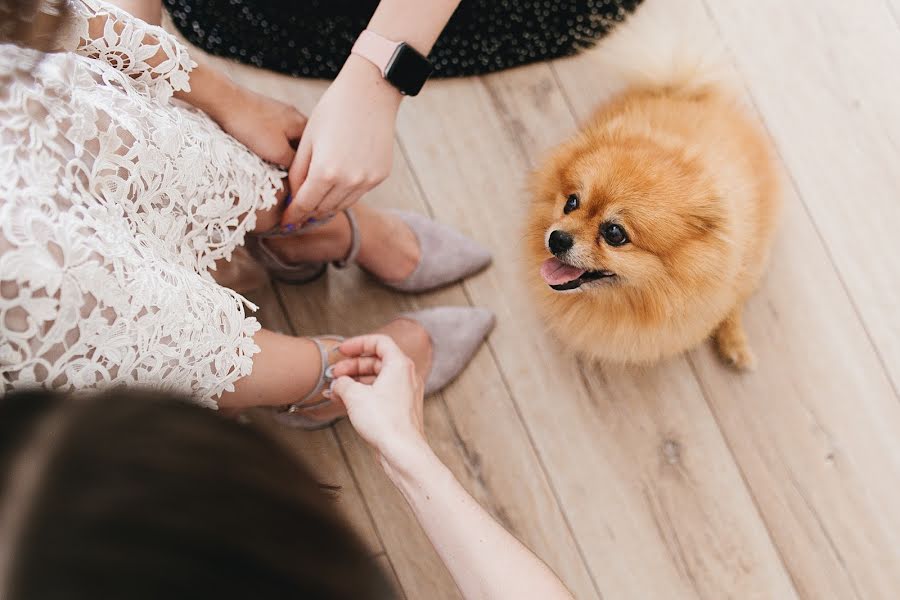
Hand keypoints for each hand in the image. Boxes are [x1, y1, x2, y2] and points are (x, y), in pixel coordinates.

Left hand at [212, 85, 307, 167]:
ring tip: (270, 162)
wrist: (225, 101)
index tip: (297, 182)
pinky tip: (260, 148)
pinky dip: (270, 143)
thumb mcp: (278, 153)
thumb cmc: (252, 126)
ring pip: (287, 140)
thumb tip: (301, 173)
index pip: (313, 153)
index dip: (306, 169)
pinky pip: (274, 133)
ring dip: (280, 152)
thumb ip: (294, 164)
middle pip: (301, 146)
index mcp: (305, 125)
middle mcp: (296, 116)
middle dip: (293, 161)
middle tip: (283, 174)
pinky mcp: (265, 112)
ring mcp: (280, 113)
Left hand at [283, 55, 401, 224]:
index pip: (305, 205)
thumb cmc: (333, 110)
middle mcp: (349, 181)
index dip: (293, 216)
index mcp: (325, 171)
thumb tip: (293, 197)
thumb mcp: (308, 139)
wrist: (370, 93)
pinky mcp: (380, 175)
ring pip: (342, 205)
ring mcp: (367, 180)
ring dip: (327, 206)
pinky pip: (358, 192)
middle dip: (309, 213)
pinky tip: (337, 185)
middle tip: (298, 216)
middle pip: (323, 209)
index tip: (286, 224)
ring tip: (316, 204)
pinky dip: (345, 193)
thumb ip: (298, 172)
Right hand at [330, 334, 425, 470]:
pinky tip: (347, 401)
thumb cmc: (385, 422)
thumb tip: (338, 383)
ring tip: (337, 389)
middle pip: (377, 360)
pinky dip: (364, 393)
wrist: (402, 451)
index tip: (342, 350)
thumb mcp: (355, 397)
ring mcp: (405, 392)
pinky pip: (381, 392)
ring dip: (356, 380)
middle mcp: (406, 376)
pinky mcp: (401, 408)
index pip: (379, 342)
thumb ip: (342, 383)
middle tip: (335, 373)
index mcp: (399, 365)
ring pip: (378, 378)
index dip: (358, 343)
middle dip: (353, 365)